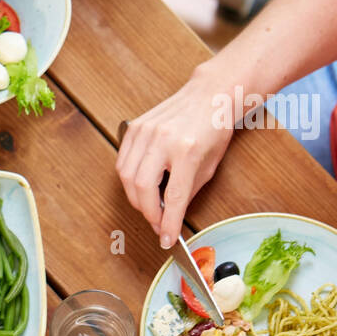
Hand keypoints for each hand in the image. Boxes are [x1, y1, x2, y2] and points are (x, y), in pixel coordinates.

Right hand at [116, 70, 233, 247]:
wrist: (210, 95)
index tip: (167, 240)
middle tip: (159, 223)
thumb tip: (170, 216)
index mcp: (187, 151)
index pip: (173, 197)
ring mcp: (145, 131)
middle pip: (143, 189)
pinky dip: (128, 179)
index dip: (168, 224)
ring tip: (150, 205)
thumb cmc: (214, 128)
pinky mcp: (134, 127)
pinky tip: (140, 185)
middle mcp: (163, 140)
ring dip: (136, 198)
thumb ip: (187, 192)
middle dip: (148, 213)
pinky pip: (122, 161)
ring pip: (127, 177)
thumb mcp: (209, 166)